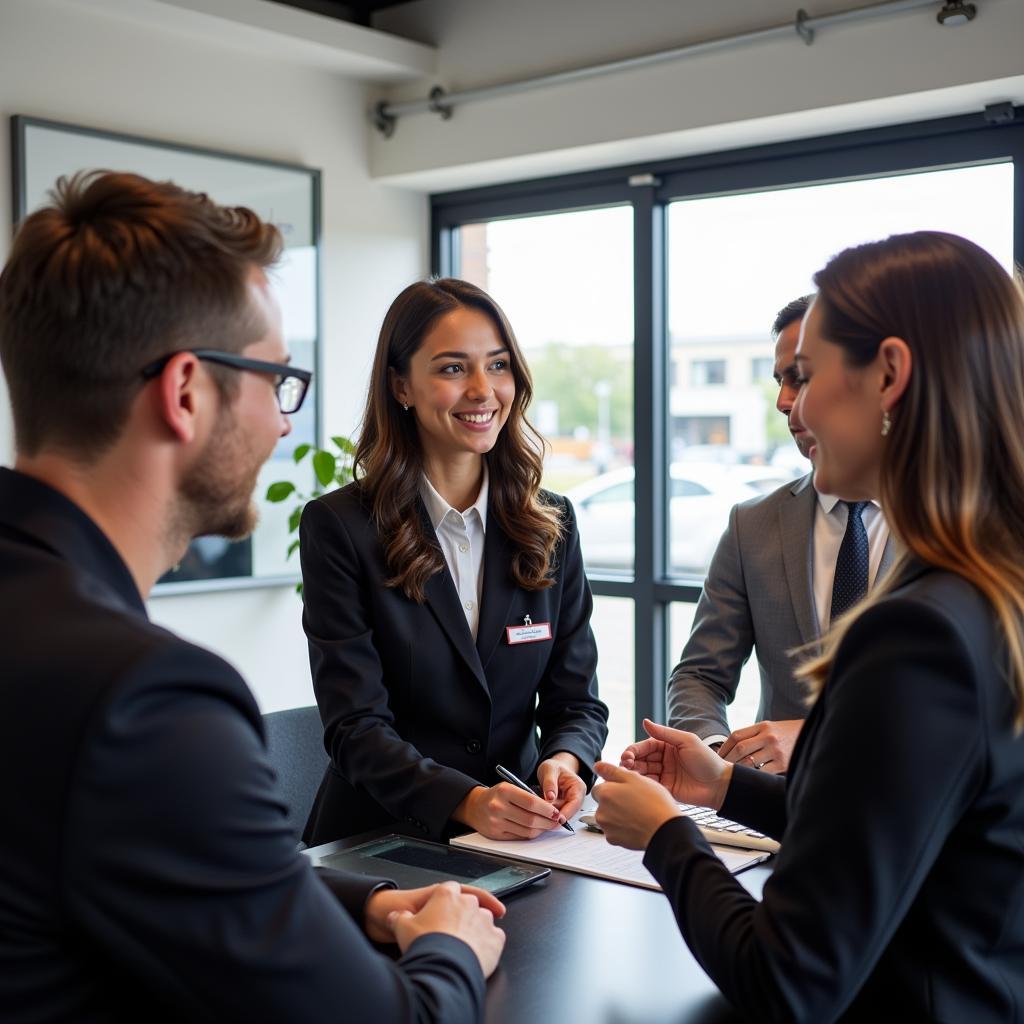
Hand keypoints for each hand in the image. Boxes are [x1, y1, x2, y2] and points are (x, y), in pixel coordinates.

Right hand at [384, 881, 506, 977]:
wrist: (443, 965)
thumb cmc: (425, 943)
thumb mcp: (402, 927)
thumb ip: (399, 918)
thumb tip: (393, 917)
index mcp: (447, 894)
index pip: (449, 890)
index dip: (446, 899)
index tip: (446, 906)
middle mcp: (469, 903)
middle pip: (469, 903)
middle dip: (462, 914)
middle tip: (453, 930)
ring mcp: (485, 920)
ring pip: (484, 919)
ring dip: (477, 928)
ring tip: (465, 944)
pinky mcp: (496, 939)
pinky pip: (495, 937)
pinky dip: (489, 943)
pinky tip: (479, 952)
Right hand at [454, 782, 567, 839]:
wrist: (475, 806)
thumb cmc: (497, 795)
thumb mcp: (510, 788)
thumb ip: (527, 796)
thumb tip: (550, 809)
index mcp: (504, 791)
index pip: (531, 802)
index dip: (547, 809)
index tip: (556, 812)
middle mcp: (498, 807)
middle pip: (531, 819)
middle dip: (548, 822)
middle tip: (557, 821)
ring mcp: (496, 822)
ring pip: (527, 830)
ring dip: (542, 829)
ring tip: (549, 825)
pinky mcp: (496, 834)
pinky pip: (519, 836)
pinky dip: (531, 834)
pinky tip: (537, 830)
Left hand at [536, 753, 585, 821]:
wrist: (552, 768)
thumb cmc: (554, 767)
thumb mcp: (549, 770)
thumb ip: (550, 783)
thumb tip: (550, 797)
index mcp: (578, 787)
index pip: (575, 803)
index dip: (566, 813)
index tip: (556, 819)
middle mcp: (576, 798)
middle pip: (569, 812)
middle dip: (556, 817)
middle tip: (542, 818)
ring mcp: (569, 804)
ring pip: (561, 816)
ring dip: (550, 817)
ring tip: (538, 815)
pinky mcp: (561, 808)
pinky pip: (555, 815)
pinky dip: (547, 816)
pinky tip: (539, 815)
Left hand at [592, 761, 681, 849]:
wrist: (664, 831)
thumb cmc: (654, 804)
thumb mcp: (635, 778)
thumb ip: (612, 771)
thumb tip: (598, 766)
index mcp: (605, 793)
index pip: (599, 787)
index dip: (613, 787)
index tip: (625, 790)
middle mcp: (601, 811)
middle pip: (602, 802)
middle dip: (614, 801)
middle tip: (633, 801)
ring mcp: (606, 827)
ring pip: (608, 816)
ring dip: (617, 814)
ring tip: (636, 813)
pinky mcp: (614, 840)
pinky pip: (613, 830)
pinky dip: (621, 828)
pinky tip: (635, 824)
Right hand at [618, 718, 731, 810]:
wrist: (721, 785)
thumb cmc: (707, 760)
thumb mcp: (686, 741)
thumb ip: (664, 733)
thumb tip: (645, 721)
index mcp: (666, 746)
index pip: (644, 746)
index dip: (633, 751)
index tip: (627, 756)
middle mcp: (662, 760)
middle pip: (640, 759)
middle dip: (630, 762)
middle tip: (625, 766)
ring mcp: (664, 775)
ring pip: (642, 773)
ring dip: (633, 773)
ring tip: (629, 775)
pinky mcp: (666, 789)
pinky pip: (650, 786)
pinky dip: (642, 784)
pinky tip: (638, 784)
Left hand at [718, 719, 802, 773]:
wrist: (812, 736)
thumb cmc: (785, 734)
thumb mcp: (770, 728)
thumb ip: (753, 735)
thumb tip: (730, 749)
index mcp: (762, 726)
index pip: (736, 735)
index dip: (724, 747)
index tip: (717, 757)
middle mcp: (768, 736)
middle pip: (740, 748)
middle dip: (727, 759)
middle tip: (719, 768)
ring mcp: (776, 750)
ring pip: (749, 762)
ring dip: (738, 770)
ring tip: (730, 776)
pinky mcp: (784, 763)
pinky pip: (763, 772)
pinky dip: (754, 776)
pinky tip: (749, 779)